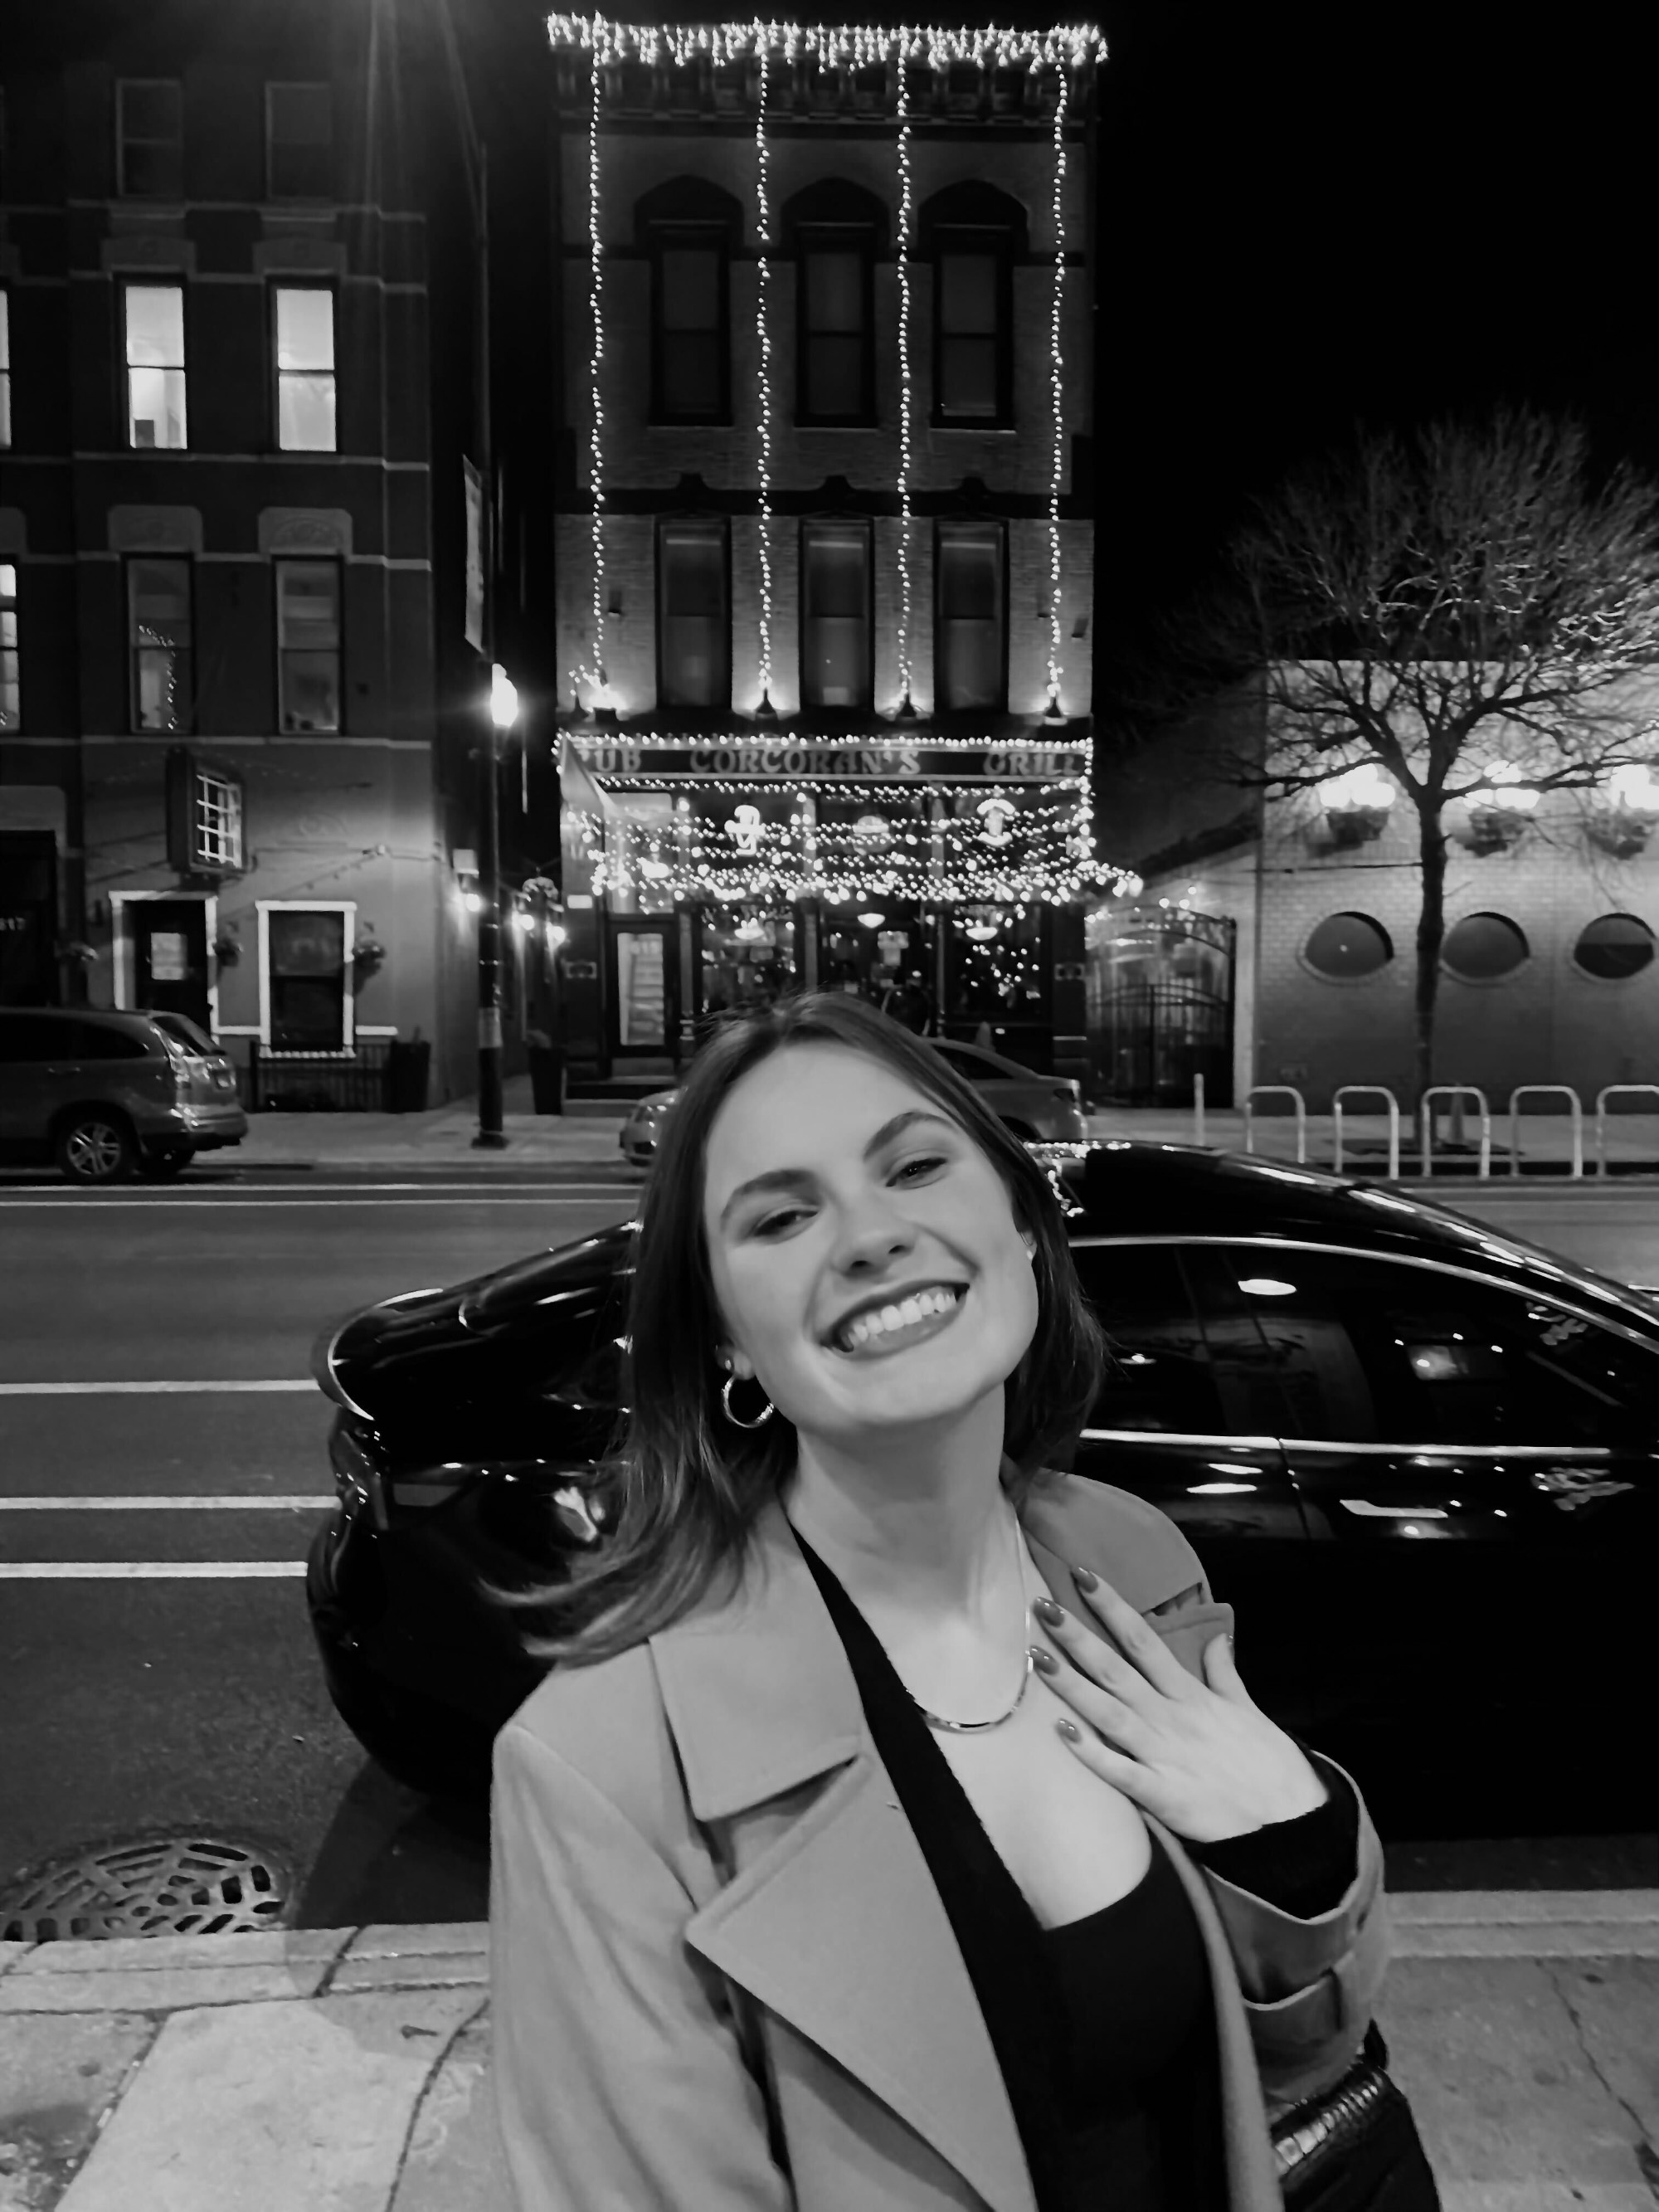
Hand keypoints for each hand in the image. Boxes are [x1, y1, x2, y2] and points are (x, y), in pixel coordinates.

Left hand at [1031, 1575, 1326, 1844]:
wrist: (1293, 1826)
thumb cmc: (1270, 1768)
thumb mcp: (1249, 1710)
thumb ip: (1225, 1674)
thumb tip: (1217, 1637)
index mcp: (1191, 1696)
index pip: (1144, 1640)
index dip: (1112, 1607)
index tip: (1082, 1576)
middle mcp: (1171, 1718)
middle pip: (1116, 1670)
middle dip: (1078, 1637)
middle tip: (1041, 1606)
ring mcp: (1164, 1755)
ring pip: (1109, 1713)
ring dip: (1072, 1685)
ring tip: (1037, 1658)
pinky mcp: (1163, 1795)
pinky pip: (1120, 1772)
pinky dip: (1091, 1753)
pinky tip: (1061, 1732)